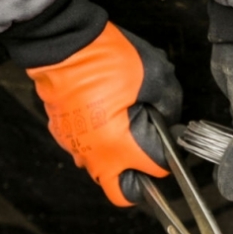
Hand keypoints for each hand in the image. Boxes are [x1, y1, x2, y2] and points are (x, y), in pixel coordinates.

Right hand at [27, 23, 181, 206]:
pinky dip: (99, 144)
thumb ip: (169, 104)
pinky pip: (86, 151)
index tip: (169, 144)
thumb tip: (169, 119)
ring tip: (126, 129)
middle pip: (122, 191)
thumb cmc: (101, 56)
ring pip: (101, 171)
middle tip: (148, 155)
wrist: (62, 41)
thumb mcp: (154, 75)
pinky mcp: (62, 134)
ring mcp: (74, 145)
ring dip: (117, 160)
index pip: (153, 171)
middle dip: (138, 179)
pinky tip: (107, 119)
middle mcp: (93, 153)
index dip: (166, 159)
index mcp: (117, 144)